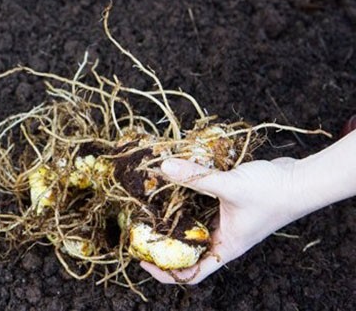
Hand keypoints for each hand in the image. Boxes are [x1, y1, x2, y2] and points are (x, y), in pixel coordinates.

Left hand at [141, 156, 300, 283]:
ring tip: (149, 203)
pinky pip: (200, 204)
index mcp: (225, 247)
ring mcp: (226, 221)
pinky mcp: (227, 203)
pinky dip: (187, 196)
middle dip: (163, 241)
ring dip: (173, 216)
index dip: (165, 272)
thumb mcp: (229, 185)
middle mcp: (224, 238)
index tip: (142, 259)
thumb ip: (196, 177)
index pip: (190, 273)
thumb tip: (162, 167)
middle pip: (187, 249)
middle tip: (138, 226)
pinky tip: (173, 180)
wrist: (302, 179)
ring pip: (192, 224)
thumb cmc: (273, 192)